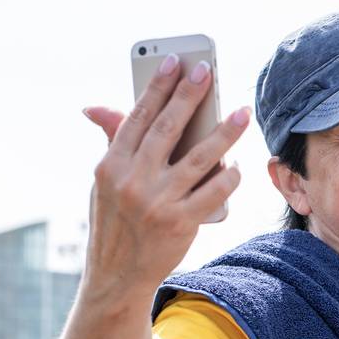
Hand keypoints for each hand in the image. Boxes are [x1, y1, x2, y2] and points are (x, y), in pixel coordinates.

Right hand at [81, 58, 250, 301]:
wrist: (117, 277)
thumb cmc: (114, 222)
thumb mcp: (104, 184)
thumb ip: (114, 145)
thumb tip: (97, 107)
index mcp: (110, 165)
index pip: (137, 116)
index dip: (157, 86)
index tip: (174, 61)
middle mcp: (132, 181)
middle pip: (167, 128)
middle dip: (190, 96)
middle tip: (208, 72)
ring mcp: (157, 202)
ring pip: (200, 157)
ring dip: (225, 132)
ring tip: (241, 113)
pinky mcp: (180, 223)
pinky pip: (215, 191)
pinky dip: (229, 175)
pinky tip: (238, 164)